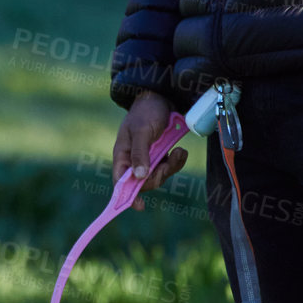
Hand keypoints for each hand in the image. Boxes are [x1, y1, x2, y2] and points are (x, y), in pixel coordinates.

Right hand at [113, 90, 188, 210]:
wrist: (162, 96)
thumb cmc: (146, 111)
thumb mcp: (142, 131)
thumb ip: (139, 153)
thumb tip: (139, 177)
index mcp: (122, 156)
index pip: (121, 181)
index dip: (127, 195)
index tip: (138, 205)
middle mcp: (134, 160)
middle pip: (144, 182)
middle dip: (159, 175)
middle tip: (169, 162)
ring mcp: (149, 158)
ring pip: (159, 175)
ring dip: (171, 167)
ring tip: (179, 152)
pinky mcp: (162, 154)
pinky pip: (169, 166)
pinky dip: (177, 161)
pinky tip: (180, 150)